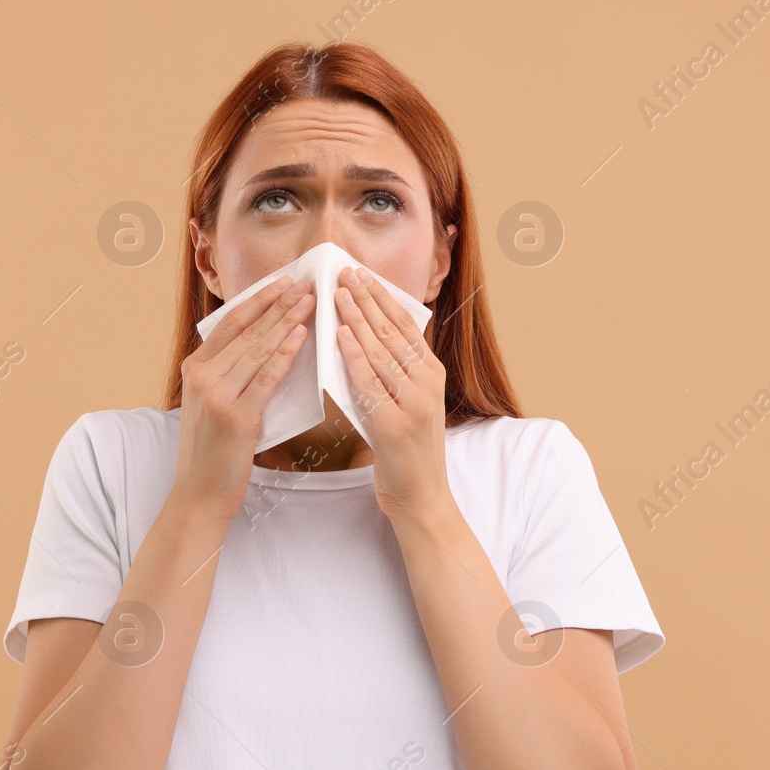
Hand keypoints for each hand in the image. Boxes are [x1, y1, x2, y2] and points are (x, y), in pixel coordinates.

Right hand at [169, 275, 314, 523]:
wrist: (199, 494)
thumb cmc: (212, 451)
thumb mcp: (210, 404)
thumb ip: (229, 375)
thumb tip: (265, 344)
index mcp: (194, 369)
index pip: (230, 324)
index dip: (258, 300)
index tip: (283, 281)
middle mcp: (202, 377)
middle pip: (247, 331)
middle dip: (278, 303)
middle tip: (304, 283)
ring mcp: (217, 396)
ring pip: (258, 348)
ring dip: (287, 320)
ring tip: (309, 300)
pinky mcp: (236, 418)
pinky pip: (266, 378)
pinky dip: (285, 353)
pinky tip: (300, 335)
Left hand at [332, 266, 450, 519]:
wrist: (421, 497)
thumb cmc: (407, 451)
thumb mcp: (407, 403)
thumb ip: (393, 372)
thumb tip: (364, 336)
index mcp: (431, 374)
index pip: (406, 325)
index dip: (382, 297)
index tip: (361, 274)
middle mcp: (427, 383)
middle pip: (393, 331)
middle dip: (366, 298)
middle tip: (343, 272)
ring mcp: (414, 403)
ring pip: (382, 350)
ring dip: (357, 317)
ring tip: (337, 293)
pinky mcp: (396, 424)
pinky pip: (370, 382)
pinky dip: (355, 355)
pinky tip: (341, 334)